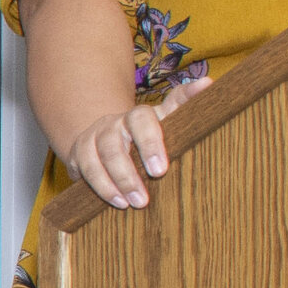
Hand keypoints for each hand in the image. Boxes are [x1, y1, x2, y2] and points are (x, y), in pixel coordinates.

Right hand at [57, 73, 212, 209]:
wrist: (109, 137)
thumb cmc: (147, 132)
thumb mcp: (166, 119)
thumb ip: (184, 103)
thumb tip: (208, 83)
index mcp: (137, 116)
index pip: (141, 120)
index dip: (149, 143)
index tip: (160, 169)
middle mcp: (113, 124)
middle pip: (114, 145)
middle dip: (127, 173)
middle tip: (144, 199)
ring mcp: (93, 138)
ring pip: (97, 159)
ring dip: (113, 183)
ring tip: (131, 203)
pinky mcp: (78, 154)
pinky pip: (85, 170)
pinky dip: (100, 187)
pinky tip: (116, 201)